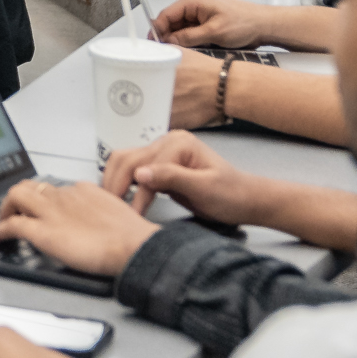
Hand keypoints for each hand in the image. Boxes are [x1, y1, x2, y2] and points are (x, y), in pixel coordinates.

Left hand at [0, 176, 159, 275]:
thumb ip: (101, 212)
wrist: (133, 245)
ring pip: (17, 196)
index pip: (56, 188)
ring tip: (2, 222)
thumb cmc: (132, 236)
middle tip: (14, 212)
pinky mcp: (43, 231)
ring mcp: (51, 212)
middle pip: (31, 185)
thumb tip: (98, 223)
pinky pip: (13, 225)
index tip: (42, 208)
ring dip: (6, 209)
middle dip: (18, 198)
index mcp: (83, 191)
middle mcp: (64, 196)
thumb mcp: (116, 214)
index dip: (44, 199)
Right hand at [102, 131, 260, 223]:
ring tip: (112, 205)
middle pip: (127, 158)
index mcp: (179, 144)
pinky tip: (122, 199)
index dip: (136, 192)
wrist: (246, 201)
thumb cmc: (231, 195)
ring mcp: (163, 153)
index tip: (131, 214)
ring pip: (125, 162)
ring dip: (115, 182)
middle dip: (116, 184)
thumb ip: (171, 178)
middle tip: (111, 209)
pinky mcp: (161, 166)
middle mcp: (168, 143)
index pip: (144, 165)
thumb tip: (139, 174)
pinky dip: (124, 184)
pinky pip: (134, 171)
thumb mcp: (204, 188)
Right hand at [151, 0, 267, 50]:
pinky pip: (190, 32)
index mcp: (193, 1)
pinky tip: (191, 51)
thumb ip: (188, 37)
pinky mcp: (205, 22)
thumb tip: (168, 42)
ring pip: (179, 29)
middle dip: (168, 37)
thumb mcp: (213, 32)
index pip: (165, 15)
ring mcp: (200, 14)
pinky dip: (189, 42)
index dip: (157, 31)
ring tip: (180, 54)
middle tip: (167, 55)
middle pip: (171, 22)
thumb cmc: (244, 23)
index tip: (154, 47)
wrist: (265, 25)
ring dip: (179, 41)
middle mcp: (193, 5)